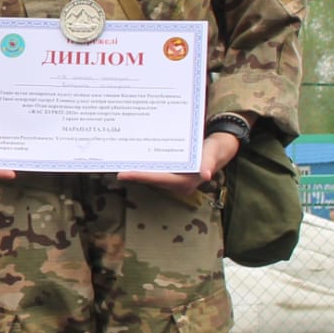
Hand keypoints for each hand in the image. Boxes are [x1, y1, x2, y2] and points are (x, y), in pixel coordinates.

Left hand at [119, 131, 241, 192]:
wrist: (221, 148)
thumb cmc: (216, 149)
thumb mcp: (214, 152)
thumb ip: (209, 162)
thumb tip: (206, 174)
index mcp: (187, 181)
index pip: (159, 179)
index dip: (141, 177)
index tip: (123, 174)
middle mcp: (178, 185)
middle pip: (151, 180)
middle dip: (133, 174)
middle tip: (112, 166)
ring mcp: (174, 181)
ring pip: (151, 177)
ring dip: (136, 170)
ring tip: (117, 163)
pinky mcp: (172, 175)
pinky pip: (154, 172)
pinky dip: (143, 167)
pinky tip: (131, 159)